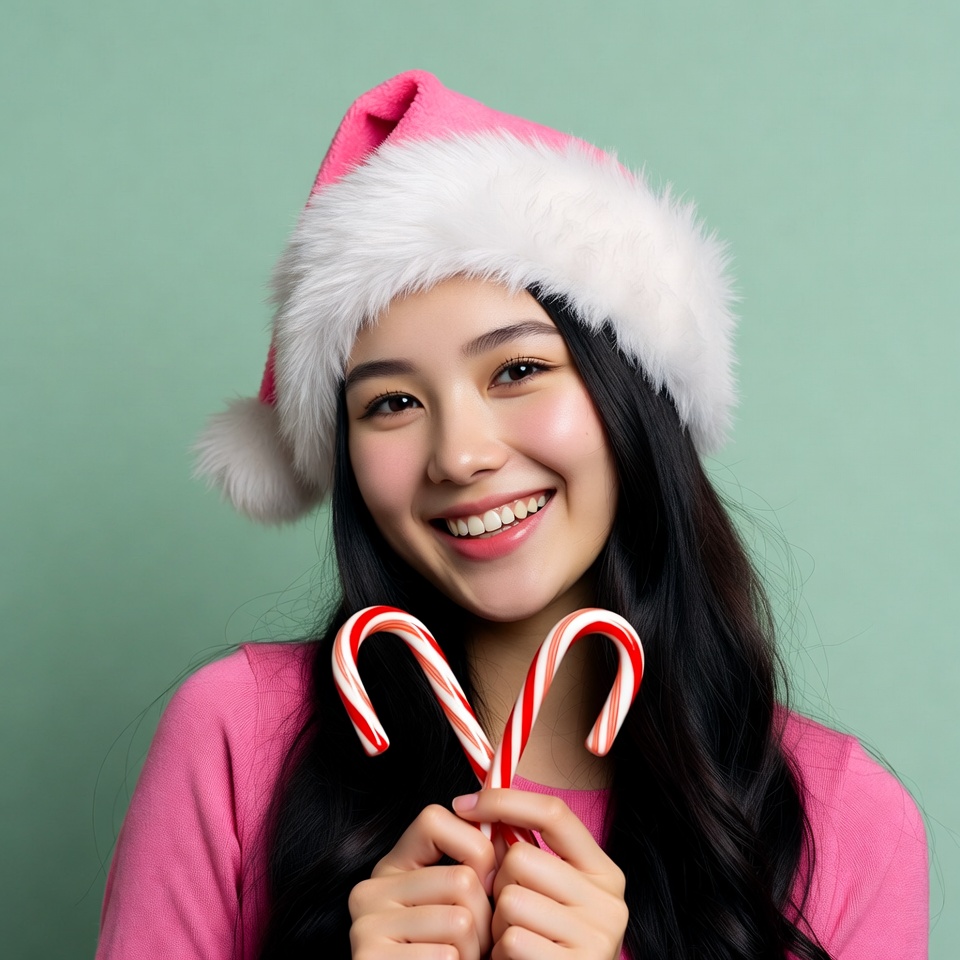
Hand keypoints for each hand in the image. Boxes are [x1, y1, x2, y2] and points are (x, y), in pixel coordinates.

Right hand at [348, 803, 495, 959]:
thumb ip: (473, 867)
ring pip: (460, 920)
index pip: (434, 819)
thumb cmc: (449, 955)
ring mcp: (365, 926)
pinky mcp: (370, 959)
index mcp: (392, 867)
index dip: (473, 845)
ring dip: (474, 951)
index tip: (484, 875)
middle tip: (475, 942)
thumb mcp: (456, 903)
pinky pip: (445, 955)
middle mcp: (370, 889)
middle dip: (485, 917)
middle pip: (462, 879)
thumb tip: (506, 835)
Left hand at [452, 790, 627, 959]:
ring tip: (514, 938)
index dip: (505, 801)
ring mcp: (596, 937)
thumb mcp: (549, 892)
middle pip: (521, 857)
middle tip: (508, 911)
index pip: (554, 813)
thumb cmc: (545, 941)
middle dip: (499, 882)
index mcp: (603, 871)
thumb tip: (475, 804)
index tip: (464, 804)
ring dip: (497, 922)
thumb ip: (527, 854)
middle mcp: (609, 901)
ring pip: (511, 899)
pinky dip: (502, 952)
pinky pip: (512, 940)